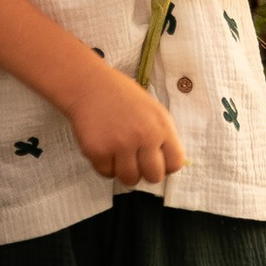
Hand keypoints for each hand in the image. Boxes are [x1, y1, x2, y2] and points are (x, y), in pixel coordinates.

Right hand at [61, 56, 187, 189]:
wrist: (89, 86)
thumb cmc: (123, 98)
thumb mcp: (153, 110)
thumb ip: (163, 136)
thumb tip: (168, 166)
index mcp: (161, 126)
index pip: (175, 163)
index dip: (166, 165)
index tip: (155, 160)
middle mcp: (144, 136)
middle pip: (154, 177)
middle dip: (145, 172)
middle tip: (135, 161)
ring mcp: (120, 145)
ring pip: (130, 179)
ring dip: (124, 171)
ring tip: (118, 154)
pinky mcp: (98, 151)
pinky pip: (106, 173)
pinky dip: (104, 165)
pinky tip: (104, 147)